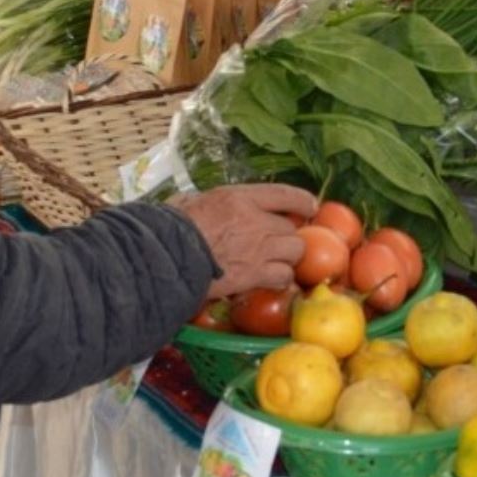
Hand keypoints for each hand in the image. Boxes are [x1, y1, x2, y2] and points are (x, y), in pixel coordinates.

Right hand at [169, 183, 317, 297]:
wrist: (166, 258)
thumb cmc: (169, 228)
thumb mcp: (189, 202)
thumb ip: (205, 203)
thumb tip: (196, 203)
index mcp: (240, 198)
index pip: (285, 194)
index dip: (303, 201)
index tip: (311, 207)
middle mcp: (256, 220)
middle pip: (292, 229)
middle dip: (289, 237)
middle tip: (281, 244)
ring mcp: (259, 249)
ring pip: (295, 252)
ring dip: (289, 258)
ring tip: (278, 263)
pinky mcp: (255, 275)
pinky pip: (282, 277)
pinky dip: (281, 280)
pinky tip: (272, 281)